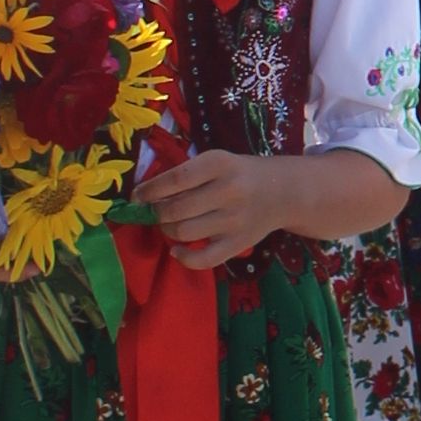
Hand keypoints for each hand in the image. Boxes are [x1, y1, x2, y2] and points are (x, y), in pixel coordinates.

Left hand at [136, 148, 296, 269]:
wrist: (283, 191)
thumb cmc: (240, 174)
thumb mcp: (217, 162)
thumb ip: (185, 175)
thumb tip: (143, 197)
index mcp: (221, 163)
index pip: (175, 179)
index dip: (150, 190)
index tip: (137, 197)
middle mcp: (229, 190)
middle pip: (175, 209)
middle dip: (158, 212)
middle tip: (159, 211)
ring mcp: (235, 220)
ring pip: (184, 232)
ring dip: (168, 230)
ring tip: (173, 224)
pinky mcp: (239, 243)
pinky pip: (203, 259)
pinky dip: (183, 257)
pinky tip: (178, 250)